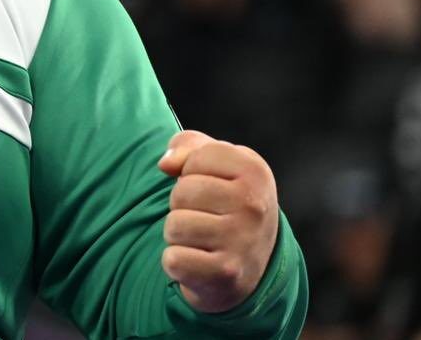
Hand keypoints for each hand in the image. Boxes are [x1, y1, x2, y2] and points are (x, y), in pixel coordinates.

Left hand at [156, 130, 279, 312]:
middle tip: (204, 216)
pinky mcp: (226, 273)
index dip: (190, 172)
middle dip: (182, 205)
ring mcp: (243, 241)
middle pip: (181, 193)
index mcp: (254, 171)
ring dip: (178, 234)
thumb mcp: (215, 163)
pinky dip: (177, 263)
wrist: (251, 263)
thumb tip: (165, 164)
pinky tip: (199, 261)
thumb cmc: (225, 200)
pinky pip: (174, 259)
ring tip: (201, 238)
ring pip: (174, 226)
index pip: (194, 158)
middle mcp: (254, 205)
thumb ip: (187, 146)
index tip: (211, 185)